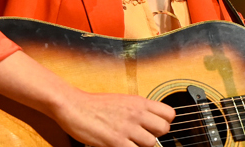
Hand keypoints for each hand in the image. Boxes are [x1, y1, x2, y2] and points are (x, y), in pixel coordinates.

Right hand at [52, 89, 174, 146]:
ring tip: (129, 142)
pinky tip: (120, 145)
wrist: (75, 107)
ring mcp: (127, 128)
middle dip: (155, 135)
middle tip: (143, 136)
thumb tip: (150, 122)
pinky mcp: (116, 141)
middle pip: (164, 129)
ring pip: (151, 143)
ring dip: (141, 145)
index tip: (154, 126)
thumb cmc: (95, 105)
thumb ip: (138, 110)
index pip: (169, 113)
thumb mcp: (122, 101)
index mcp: (139, 102)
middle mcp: (136, 114)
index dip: (164, 122)